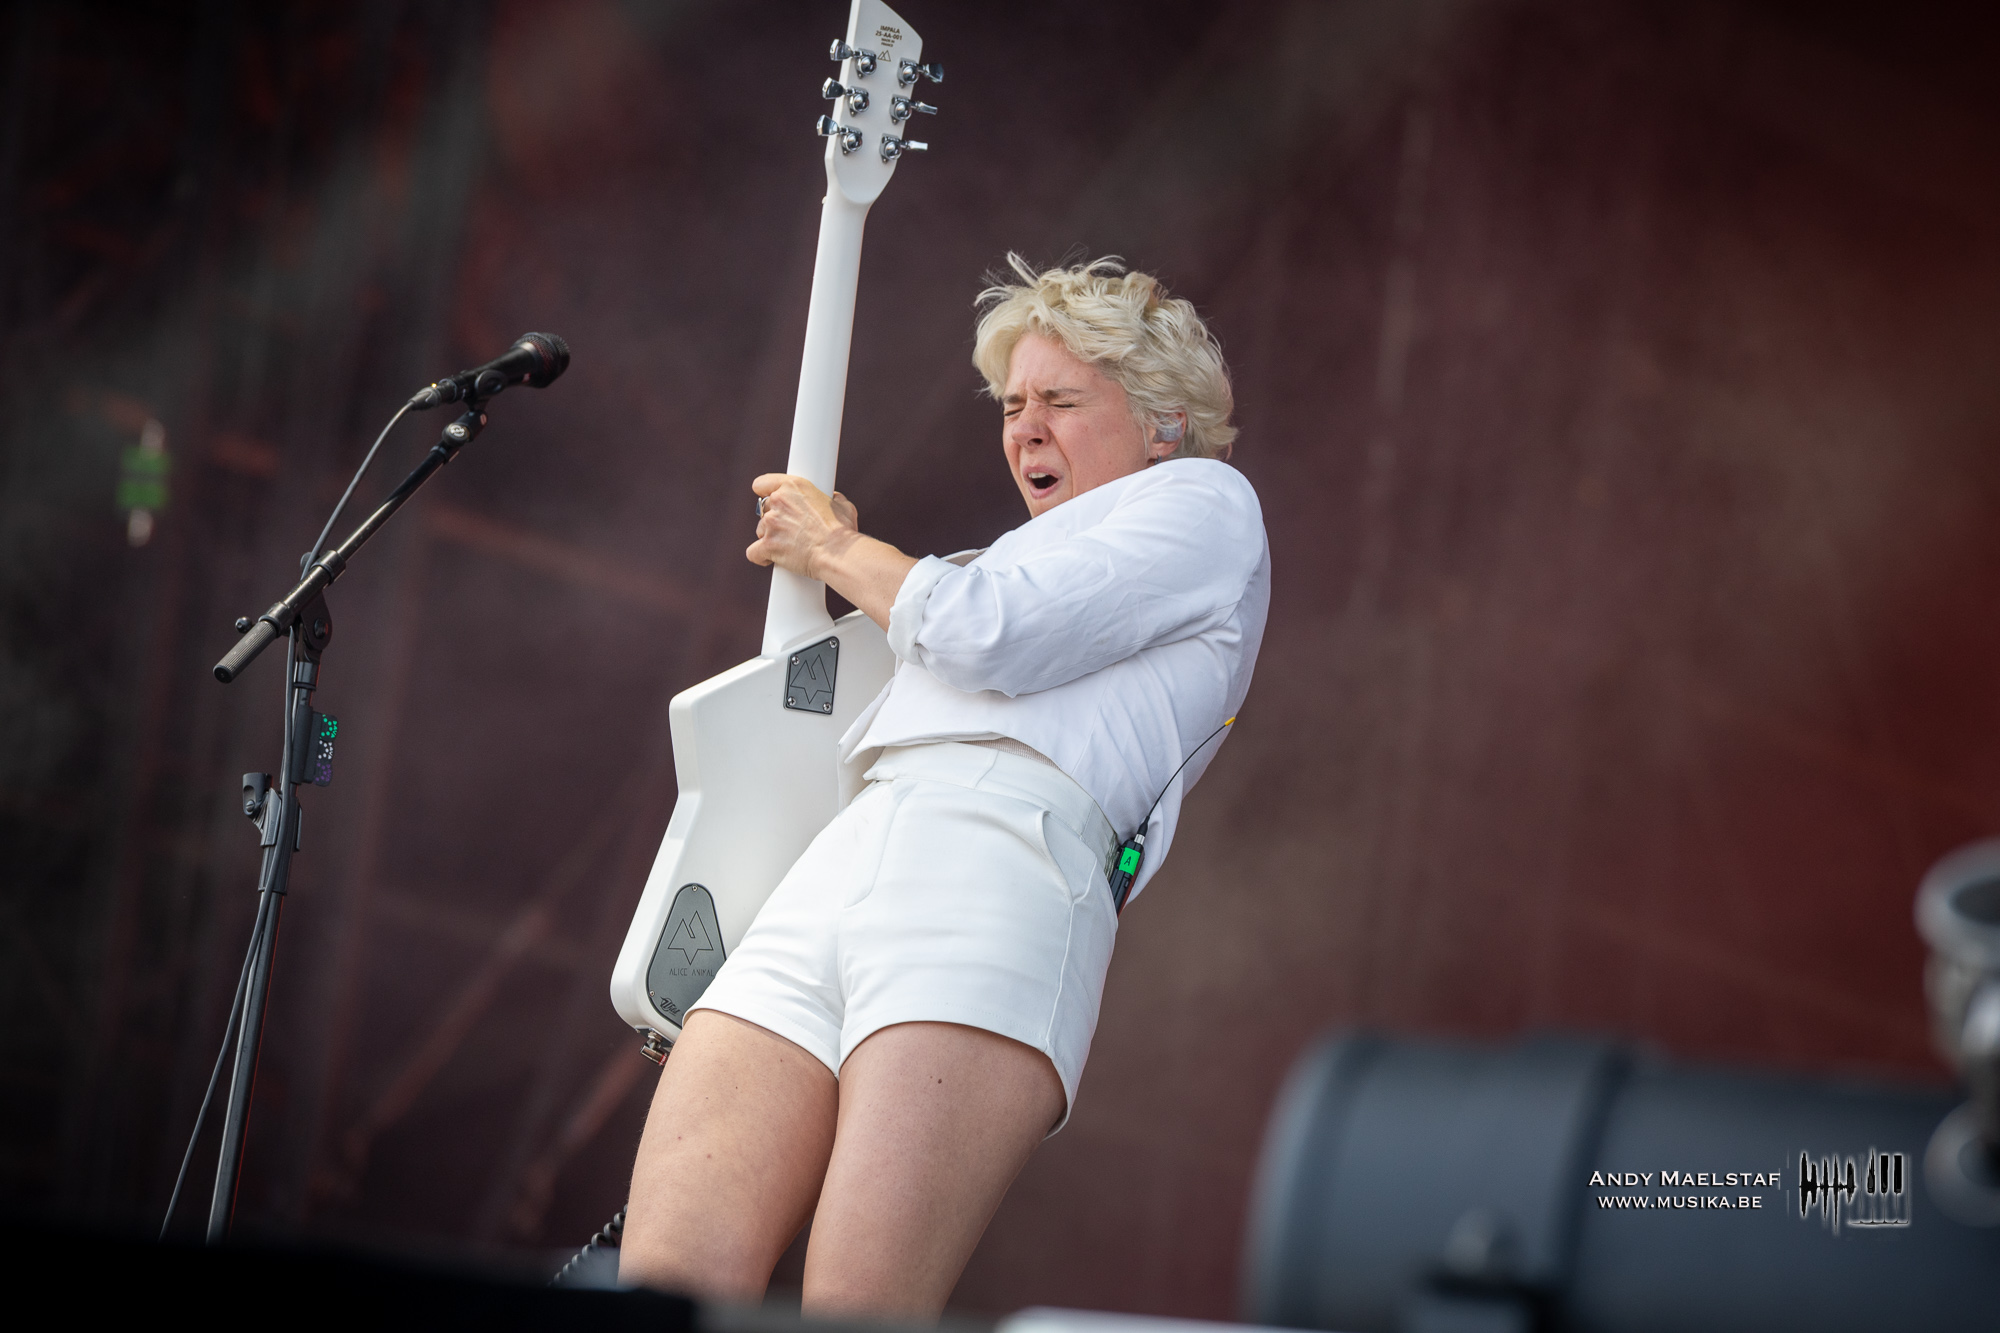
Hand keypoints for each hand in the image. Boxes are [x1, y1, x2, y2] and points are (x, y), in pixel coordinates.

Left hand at [744, 474, 918, 631]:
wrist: (838, 553)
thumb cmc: (842, 532)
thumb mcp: (843, 506)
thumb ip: (833, 499)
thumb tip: (834, 499)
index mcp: (794, 486)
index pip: (763, 483)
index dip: (765, 492)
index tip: (770, 500)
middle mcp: (779, 501)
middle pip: (764, 509)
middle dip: (775, 520)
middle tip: (790, 530)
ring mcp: (771, 523)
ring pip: (760, 530)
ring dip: (770, 538)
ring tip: (787, 546)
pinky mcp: (767, 545)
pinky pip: (754, 552)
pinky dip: (761, 557)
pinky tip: (771, 559)